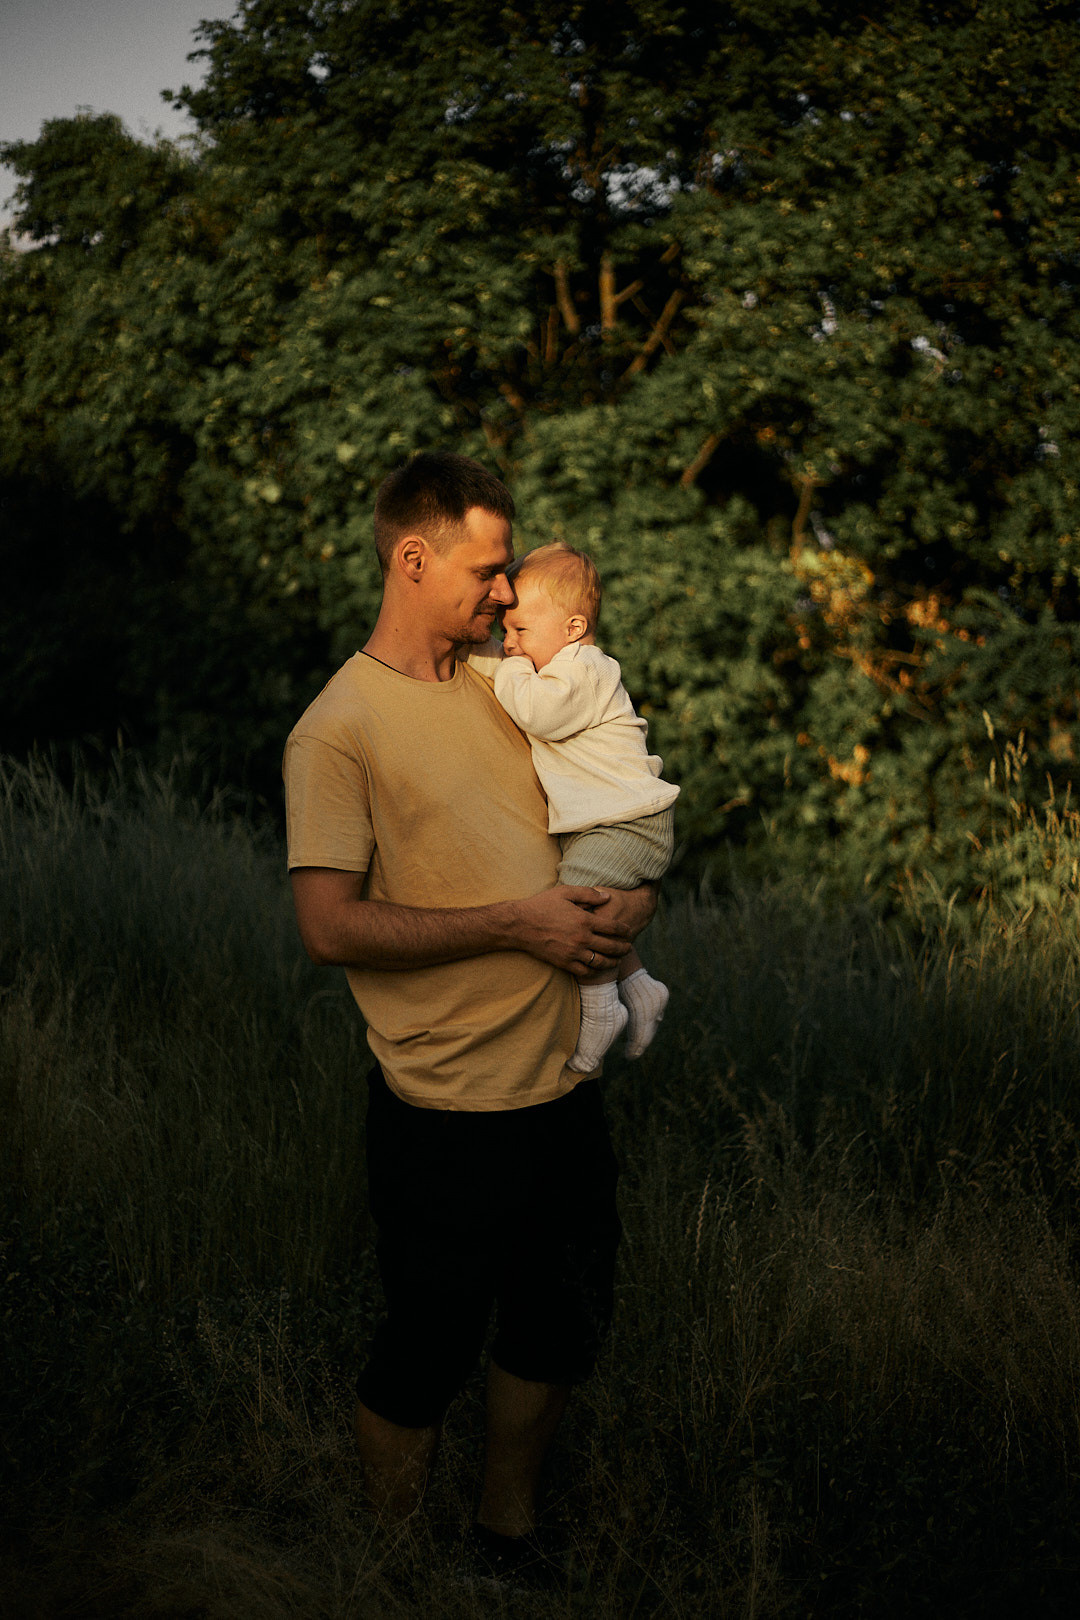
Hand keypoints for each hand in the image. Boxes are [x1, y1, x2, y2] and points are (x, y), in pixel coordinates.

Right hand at [512, 884, 634, 976]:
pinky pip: (585, 972)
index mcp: (584, 920)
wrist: (520, 925)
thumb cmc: (542, 905)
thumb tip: (608, 896)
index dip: (624, 930)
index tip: (629, 930)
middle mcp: (581, 939)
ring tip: (617, 959)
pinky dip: (595, 971)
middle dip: (623, 948)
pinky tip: (598, 968)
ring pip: (600, 962)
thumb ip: (588, 894)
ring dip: (612, 961)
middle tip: (629, 947)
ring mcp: (573, 953)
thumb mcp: (565, 892)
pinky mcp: (564, 963)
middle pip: (610, 947)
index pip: (612, 927)